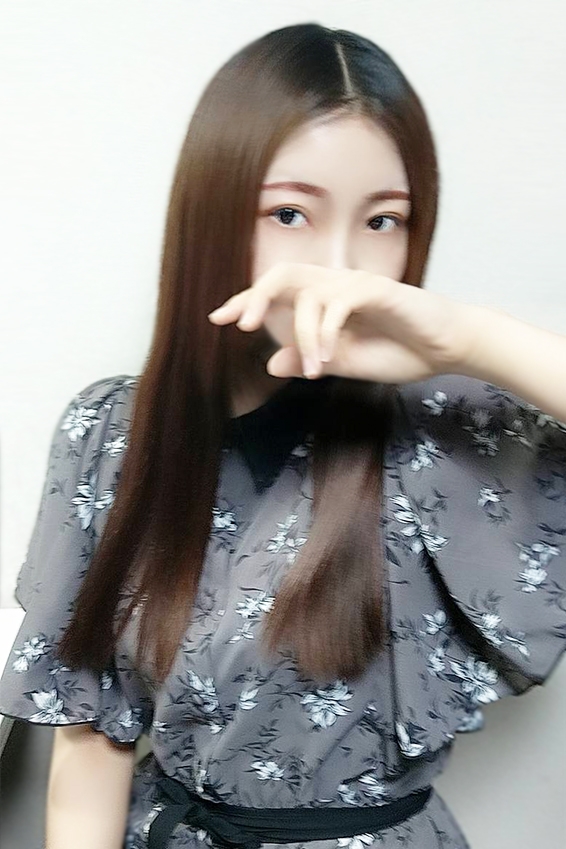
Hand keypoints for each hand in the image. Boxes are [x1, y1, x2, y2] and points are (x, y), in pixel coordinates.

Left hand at [207, 261, 476, 383]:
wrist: (448, 347)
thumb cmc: (401, 351)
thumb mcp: (346, 364)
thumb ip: (311, 360)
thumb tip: (271, 363)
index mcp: (326, 300)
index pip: (279, 292)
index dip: (247, 301)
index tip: (217, 319)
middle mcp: (336, 285)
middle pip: (285, 274)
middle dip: (256, 296)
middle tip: (240, 324)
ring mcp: (357, 284)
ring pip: (309, 293)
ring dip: (302, 334)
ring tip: (312, 369)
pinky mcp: (378, 289)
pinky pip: (339, 302)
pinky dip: (326, 332)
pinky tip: (328, 359)